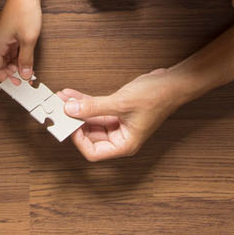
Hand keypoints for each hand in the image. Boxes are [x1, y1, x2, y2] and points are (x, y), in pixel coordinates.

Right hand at [0, 0, 42, 83]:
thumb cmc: (24, 9)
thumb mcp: (29, 39)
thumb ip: (26, 59)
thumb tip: (25, 73)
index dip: (6, 79)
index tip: (17, 83)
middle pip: (0, 65)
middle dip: (12, 73)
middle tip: (25, 78)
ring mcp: (2, 37)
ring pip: (6, 58)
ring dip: (16, 65)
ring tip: (28, 69)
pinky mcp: (8, 33)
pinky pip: (10, 50)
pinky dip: (18, 57)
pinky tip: (27, 59)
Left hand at [56, 68, 183, 160]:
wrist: (173, 82)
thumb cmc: (158, 97)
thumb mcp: (121, 103)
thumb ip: (94, 107)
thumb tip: (71, 110)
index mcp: (124, 144)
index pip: (93, 152)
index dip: (78, 139)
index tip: (68, 123)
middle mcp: (120, 137)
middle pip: (89, 136)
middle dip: (74, 121)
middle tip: (60, 108)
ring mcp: (118, 124)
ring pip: (90, 121)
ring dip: (76, 109)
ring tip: (63, 98)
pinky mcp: (117, 111)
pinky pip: (95, 110)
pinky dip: (84, 102)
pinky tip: (73, 95)